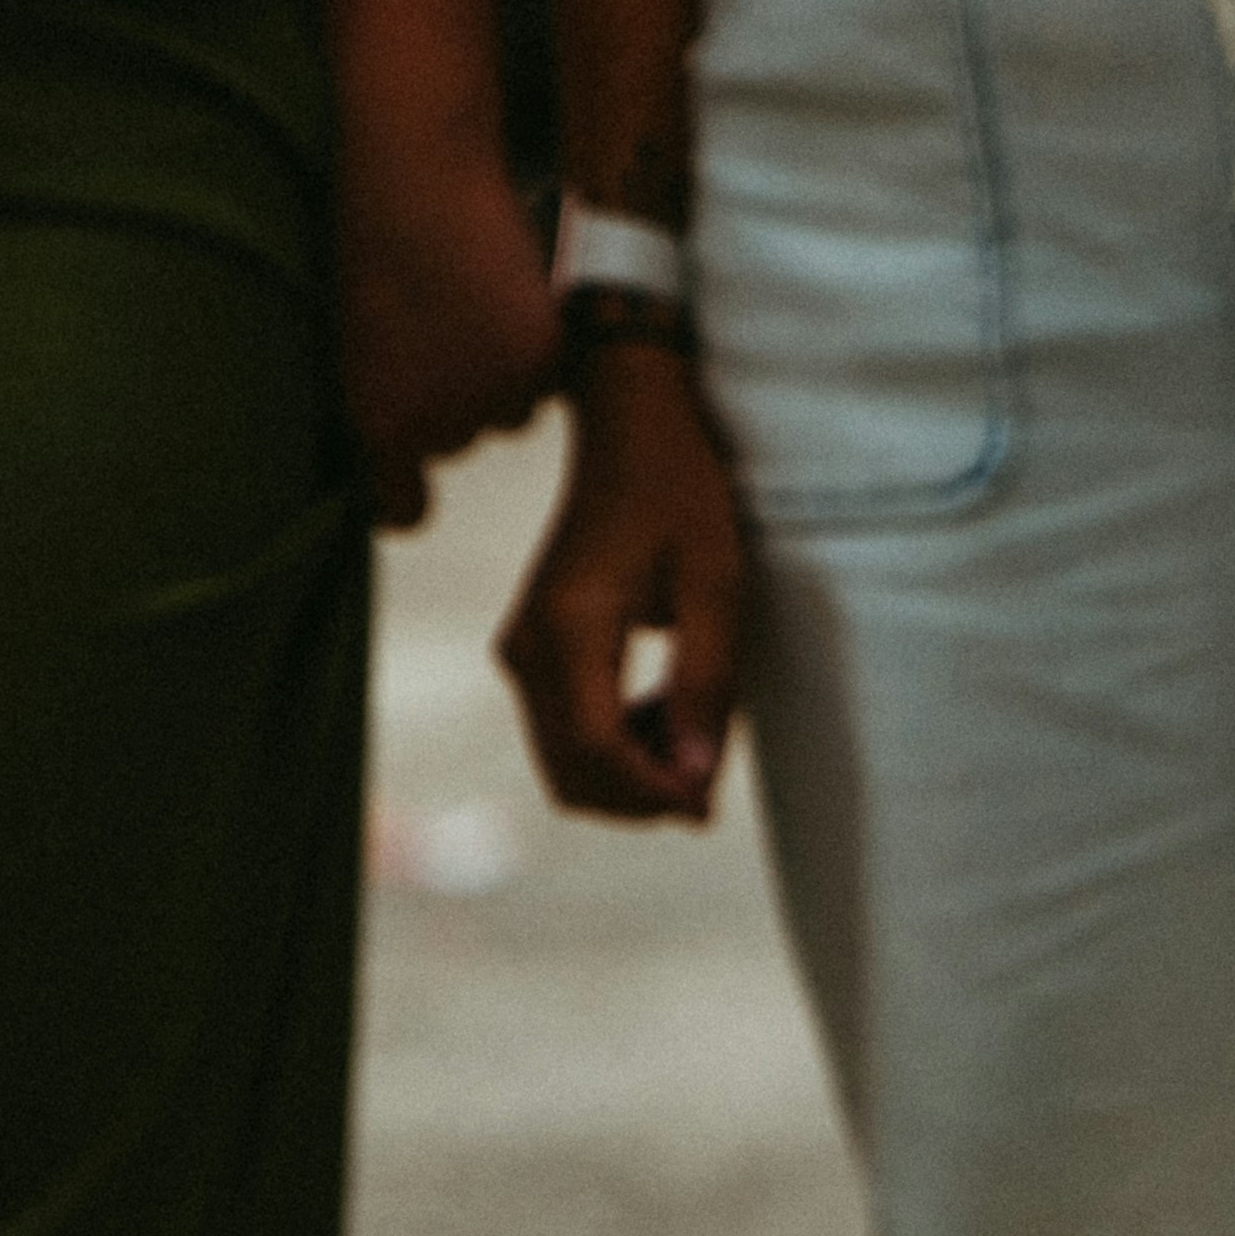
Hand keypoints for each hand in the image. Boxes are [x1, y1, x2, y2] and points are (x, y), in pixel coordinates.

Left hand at [334, 141, 557, 527]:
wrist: (412, 174)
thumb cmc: (370, 244)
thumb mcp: (349, 342)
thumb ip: (377, 403)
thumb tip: (405, 445)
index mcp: (376, 426)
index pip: (403, 511)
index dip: (404, 492)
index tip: (406, 480)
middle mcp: (437, 426)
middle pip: (459, 442)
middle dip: (454, 399)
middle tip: (438, 327)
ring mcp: (494, 396)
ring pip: (509, 411)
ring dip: (499, 372)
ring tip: (471, 301)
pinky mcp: (543, 360)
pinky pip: (549, 380)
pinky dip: (536, 344)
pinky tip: (508, 293)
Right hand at [494, 346, 754, 822]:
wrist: (630, 431)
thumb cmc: (681, 496)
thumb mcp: (715, 586)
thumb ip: (703, 684)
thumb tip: (691, 780)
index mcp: (569, 628)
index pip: (597, 752)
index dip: (655, 794)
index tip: (710, 804)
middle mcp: (527, 647)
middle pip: (573, 776)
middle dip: (642, 797)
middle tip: (709, 772)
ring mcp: (519, 651)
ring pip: (565, 766)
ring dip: (629, 775)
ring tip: (688, 727)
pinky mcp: (528, 652)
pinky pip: (562, 735)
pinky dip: (612, 749)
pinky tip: (659, 710)